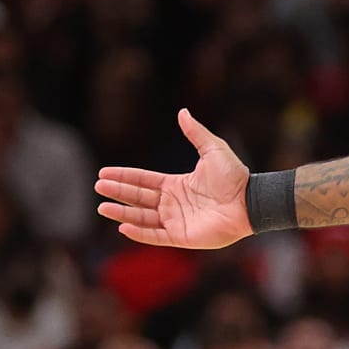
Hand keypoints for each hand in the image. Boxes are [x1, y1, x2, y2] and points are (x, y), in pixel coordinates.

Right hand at [95, 109, 252, 247]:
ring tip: (102, 207)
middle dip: (118, 192)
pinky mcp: (182, 236)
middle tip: (98, 187)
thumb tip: (182, 112)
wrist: (250, 201)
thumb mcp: (213, 149)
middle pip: (139, 198)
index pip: (144, 180)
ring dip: (122, 212)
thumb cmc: (235, 177)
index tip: (103, 172)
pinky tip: (122, 226)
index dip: (125, 176)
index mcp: (177, 184)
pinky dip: (139, 233)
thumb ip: (196, 133)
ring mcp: (177, 220)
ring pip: (142, 217)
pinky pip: (156, 236)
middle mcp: (174, 203)